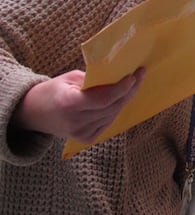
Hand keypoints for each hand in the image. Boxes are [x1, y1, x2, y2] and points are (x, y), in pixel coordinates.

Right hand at [10, 68, 144, 142]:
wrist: (32, 113)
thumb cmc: (52, 91)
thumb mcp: (69, 78)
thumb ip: (94, 80)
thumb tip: (119, 77)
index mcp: (69, 103)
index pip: (104, 98)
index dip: (122, 88)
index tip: (134, 75)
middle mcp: (75, 121)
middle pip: (112, 107)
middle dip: (129, 91)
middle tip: (140, 76)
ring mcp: (81, 133)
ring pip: (112, 115)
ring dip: (124, 100)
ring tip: (133, 85)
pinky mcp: (85, 139)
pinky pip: (108, 122)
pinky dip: (115, 110)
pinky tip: (120, 99)